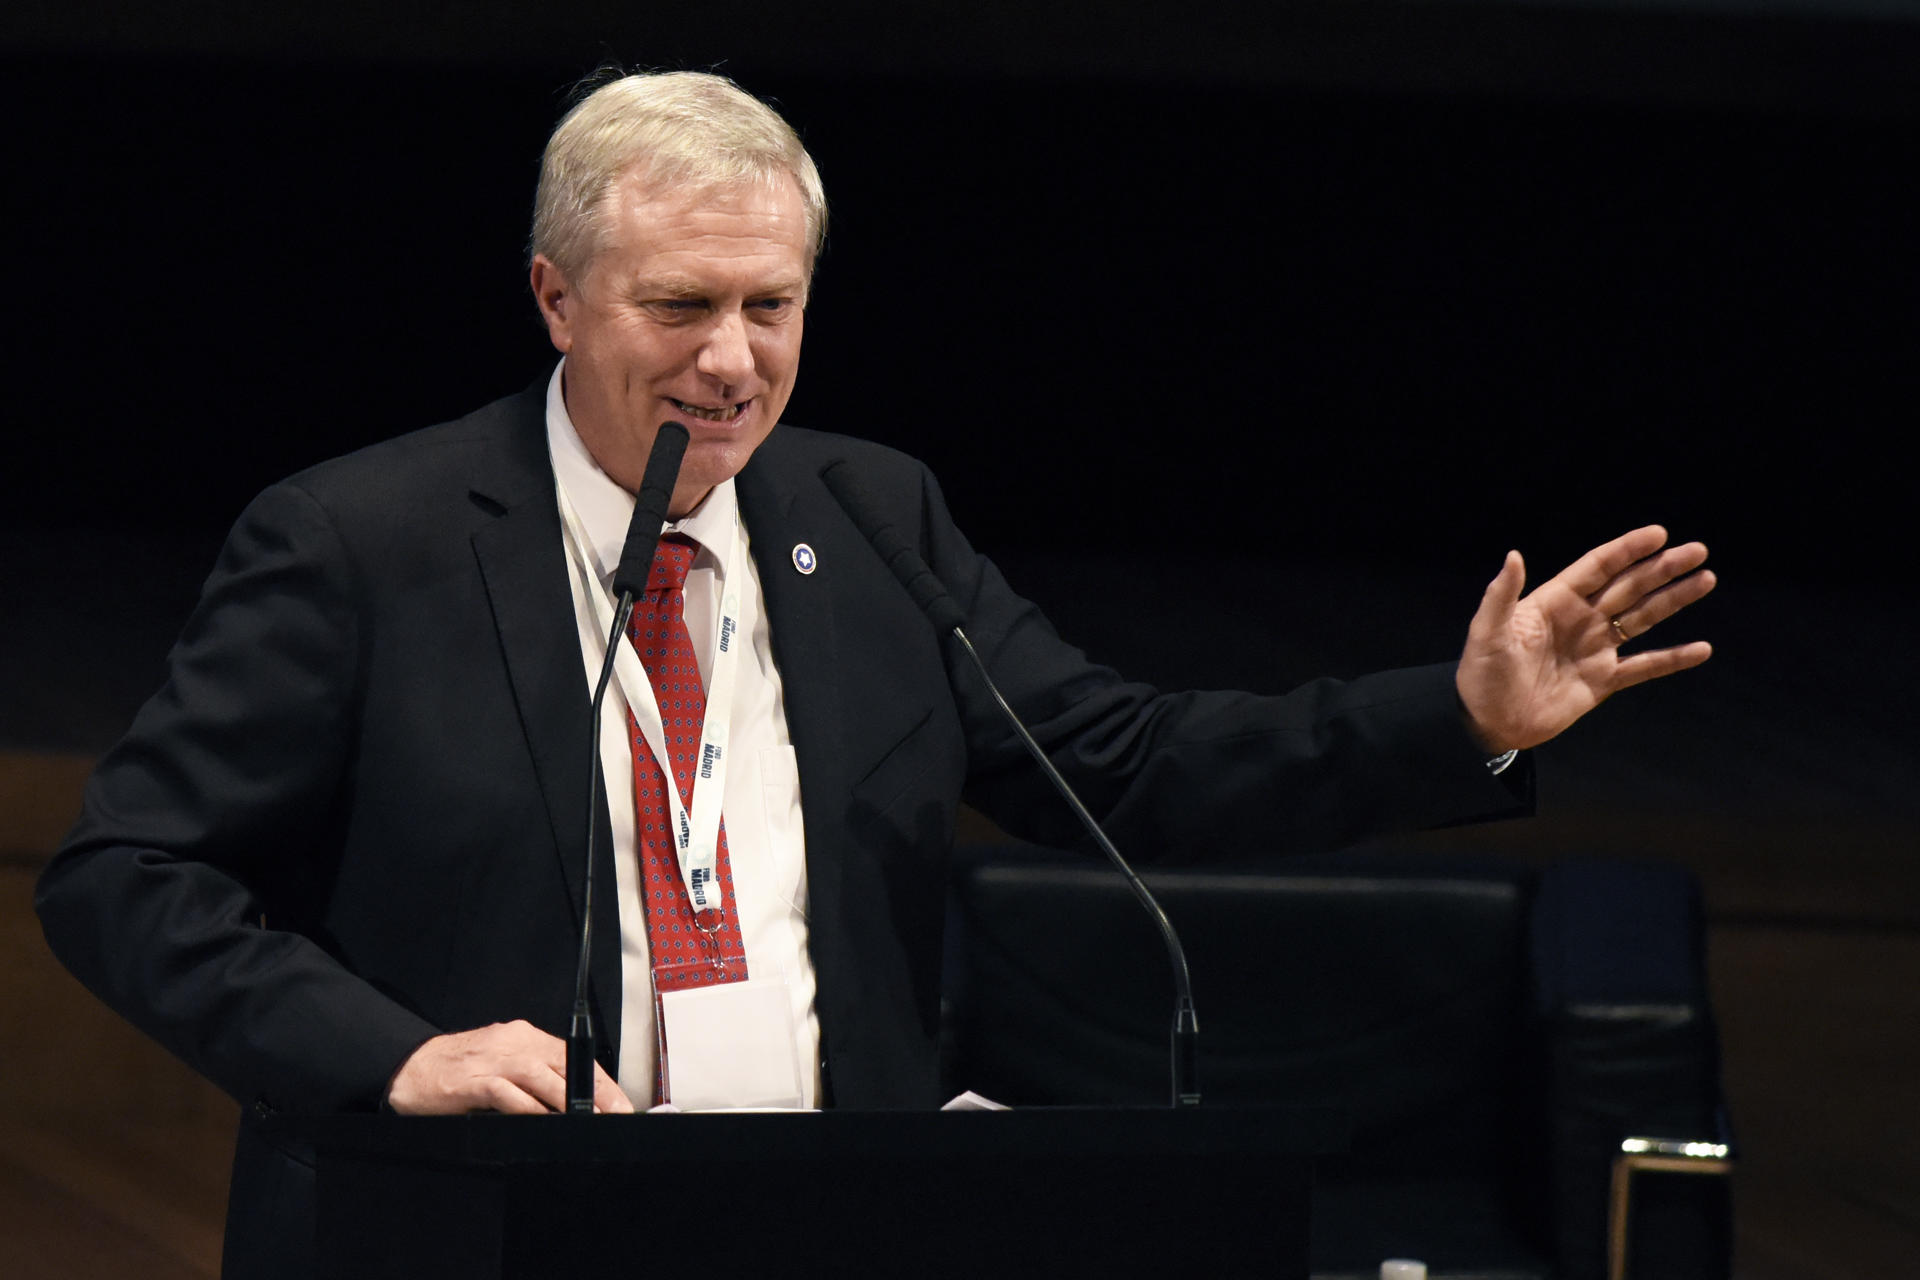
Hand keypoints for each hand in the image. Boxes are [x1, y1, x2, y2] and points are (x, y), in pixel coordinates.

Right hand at [385, 1019, 634, 1114]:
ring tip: (588, 1119)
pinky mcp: (472, 1080)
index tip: (619, 1102)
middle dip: (594, 1091)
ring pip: (540, 1075)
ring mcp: (492, 1059)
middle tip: (614, 1113)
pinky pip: (507, 1093)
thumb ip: (533, 1079)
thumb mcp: (502, 1065)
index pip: (571, 1055)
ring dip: (568, 1099)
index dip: (599, 1079)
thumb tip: (570, 1104)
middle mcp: (512, 1042)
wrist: (409, 1066)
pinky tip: (543, 1120)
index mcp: (523, 1036)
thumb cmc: (458, 1070)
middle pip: (563, 1063)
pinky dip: (528, 1107)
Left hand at [1456, 525, 1714, 753]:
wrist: (1487, 723)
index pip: (1598, 567)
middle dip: (1663, 568)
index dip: (1628, 550)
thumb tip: (1513, 554)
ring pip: (1643, 618)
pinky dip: (1673, 659)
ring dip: (1674, 600)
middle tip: (1698, 551)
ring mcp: (1595, 649)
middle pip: (1629, 587)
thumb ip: (1502, 595)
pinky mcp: (1602, 681)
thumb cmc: (1481, 674)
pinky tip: (1702, 649)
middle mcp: (1580, 619)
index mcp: (1555, 601)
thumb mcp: (1487, 632)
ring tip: (1705, 580)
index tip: (1660, 534)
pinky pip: (1644, 666)